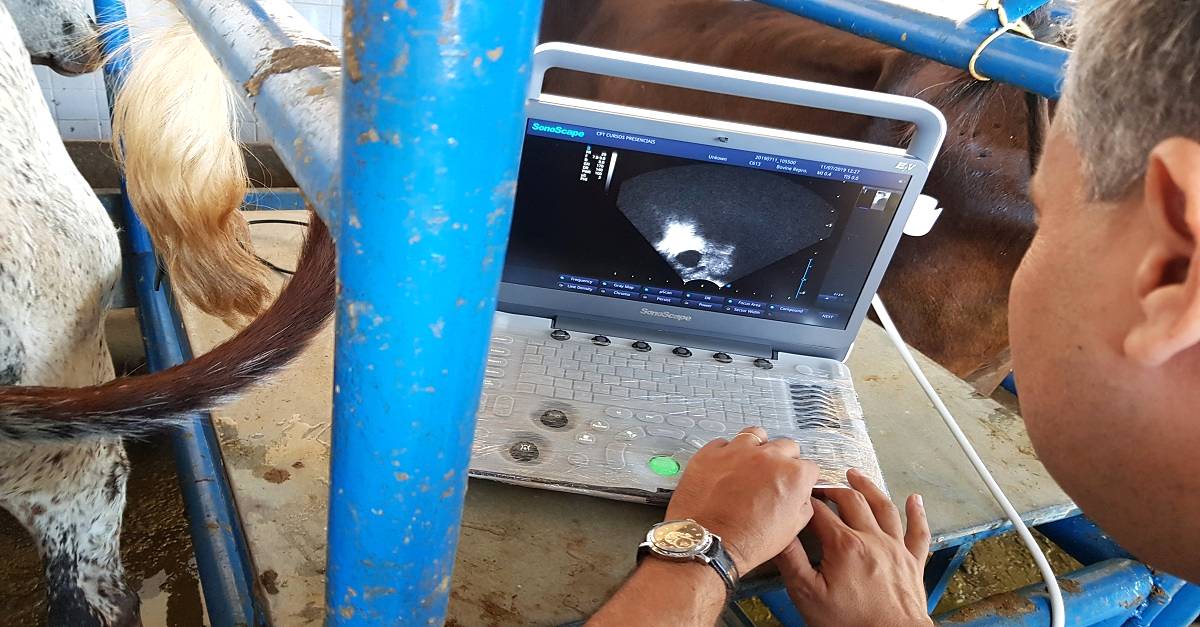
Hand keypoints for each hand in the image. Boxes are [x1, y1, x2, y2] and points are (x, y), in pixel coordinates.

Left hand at [665, 426, 819, 573]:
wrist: (709, 542)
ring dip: (758, 446)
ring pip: (756, 435)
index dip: (803, 478)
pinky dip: (727, 453)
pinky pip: (723, 443)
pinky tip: (725, 467)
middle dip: (784, 459)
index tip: (794, 485)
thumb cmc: (748, 540)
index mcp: (793, 474)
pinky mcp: (711, 452)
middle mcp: (768, 456)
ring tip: (751, 462)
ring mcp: (738, 450)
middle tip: (773, 476)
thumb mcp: (792, 529)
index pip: (809, 467)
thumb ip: (802, 504)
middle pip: (786, 446)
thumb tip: (800, 494)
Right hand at [774, 469, 932, 626]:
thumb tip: (780, 533)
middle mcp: (872, 539)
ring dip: (869, 488)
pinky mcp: (912, 562)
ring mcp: (895, 549)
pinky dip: (917, 513)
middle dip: (834, 489)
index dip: (806, 500)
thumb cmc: (850, 624)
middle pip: (852, 501)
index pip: (820, 511)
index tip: (798, 496)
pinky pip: (918, 532)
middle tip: (823, 486)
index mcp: (844, 545)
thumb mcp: (808, 594)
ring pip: (884, 507)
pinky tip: (914, 500)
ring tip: (856, 476)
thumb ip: (791, 560)